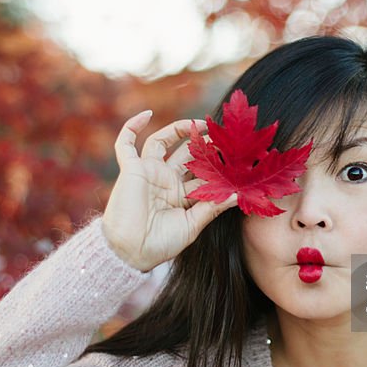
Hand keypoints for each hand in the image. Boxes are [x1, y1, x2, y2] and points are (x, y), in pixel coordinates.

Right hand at [102, 110, 238, 271]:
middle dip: (203, 143)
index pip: (202, 172)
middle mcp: (166, 180)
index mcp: (182, 194)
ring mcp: (149, 172)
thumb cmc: (161, 244)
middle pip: (186, 153)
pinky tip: (146, 114)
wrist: (133, 252)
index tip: (236, 154)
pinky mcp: (131, 169)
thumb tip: (239, 194)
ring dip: (179, 129)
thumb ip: (213, 207)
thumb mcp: (192, 225)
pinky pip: (126, 143)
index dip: (217, 163)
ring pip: (163, 141)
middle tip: (222, 134)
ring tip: (200, 123)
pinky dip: (132, 127)